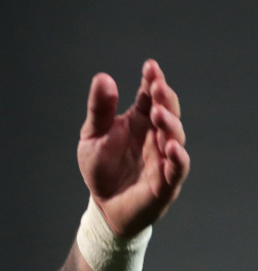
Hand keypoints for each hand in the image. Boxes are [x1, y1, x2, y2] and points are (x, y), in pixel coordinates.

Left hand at [77, 59, 189, 236]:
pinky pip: (177, 169)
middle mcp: (156, 136)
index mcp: (140, 121)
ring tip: (159, 113)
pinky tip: (172, 147)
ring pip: (175, 137)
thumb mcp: (92, 136)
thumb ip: (100, 109)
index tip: (150, 66)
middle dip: (165, 99)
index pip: (150, 96)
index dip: (153, 80)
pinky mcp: (166, 182)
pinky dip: (177, 158)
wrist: (103, 205)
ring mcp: (164, 158)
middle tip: (157, 86)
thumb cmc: (101, 168)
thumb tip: (102, 77)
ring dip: (170, 124)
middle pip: (167, 112)